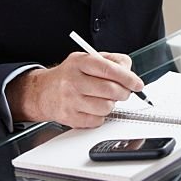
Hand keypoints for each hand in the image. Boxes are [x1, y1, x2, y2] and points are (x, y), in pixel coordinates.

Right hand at [6, 51, 143, 127]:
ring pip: (106, 107)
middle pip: (110, 90)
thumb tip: (129, 74)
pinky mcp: (70, 117)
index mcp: (80, 62)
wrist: (43, 92)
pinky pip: (97, 121)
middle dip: (123, 93)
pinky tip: (93, 108)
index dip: (128, 78)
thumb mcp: (87, 59)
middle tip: (123, 92)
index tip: (137, 84)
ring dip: (111, 104)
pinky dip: (100, 116)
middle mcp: (73, 81)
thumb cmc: (70, 75)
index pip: (109, 70)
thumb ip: (111, 62)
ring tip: (104, 99)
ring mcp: (70, 100)